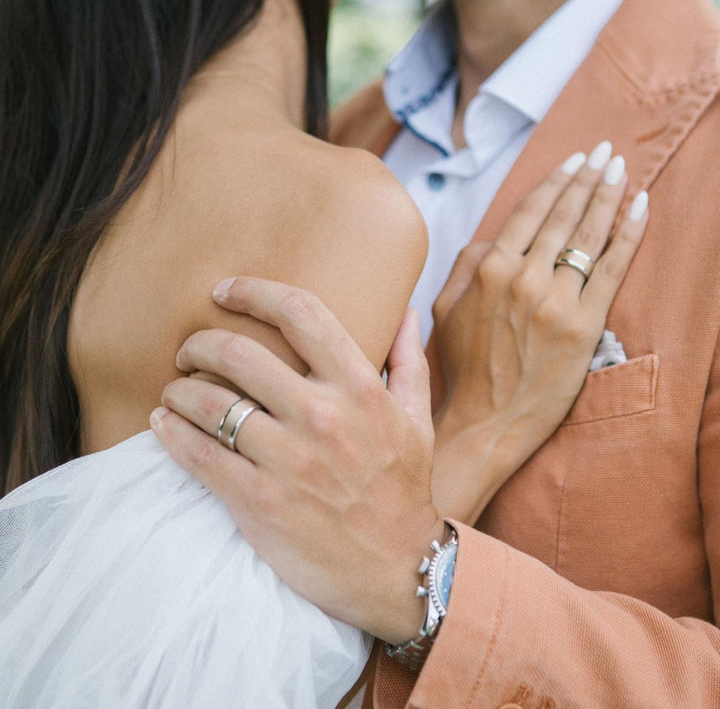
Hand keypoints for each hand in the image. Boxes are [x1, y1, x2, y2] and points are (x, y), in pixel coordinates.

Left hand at [150, 282, 443, 644]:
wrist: (397, 567)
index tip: (225, 290)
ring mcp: (288, 459)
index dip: (254, 292)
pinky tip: (162, 424)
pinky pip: (198, 454)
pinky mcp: (259, 501)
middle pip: (238, 353)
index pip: (300, 313)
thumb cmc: (405, 489)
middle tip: (189, 352)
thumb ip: (410, 361)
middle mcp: (322, 415)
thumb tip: (405, 312)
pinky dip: (170, 432)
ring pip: (209, 402)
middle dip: (200, 344)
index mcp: (360, 388)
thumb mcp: (418, 420)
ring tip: (174, 391)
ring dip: (179, 390)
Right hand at [432, 144, 648, 523]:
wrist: (486, 419)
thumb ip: (466, 264)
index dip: (555, 181)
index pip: (530, 212)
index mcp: (488, 269)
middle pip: (565, 215)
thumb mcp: (444, 308)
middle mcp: (524, 277)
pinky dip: (629, 234)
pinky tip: (640, 207)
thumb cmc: (463, 366)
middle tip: (605, 150)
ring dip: (609, 195)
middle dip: (588, 177)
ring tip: (622, 169)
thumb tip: (495, 236)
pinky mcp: (584, 325)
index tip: (573, 160)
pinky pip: (613, 269)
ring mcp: (557, 301)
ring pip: (590, 236)